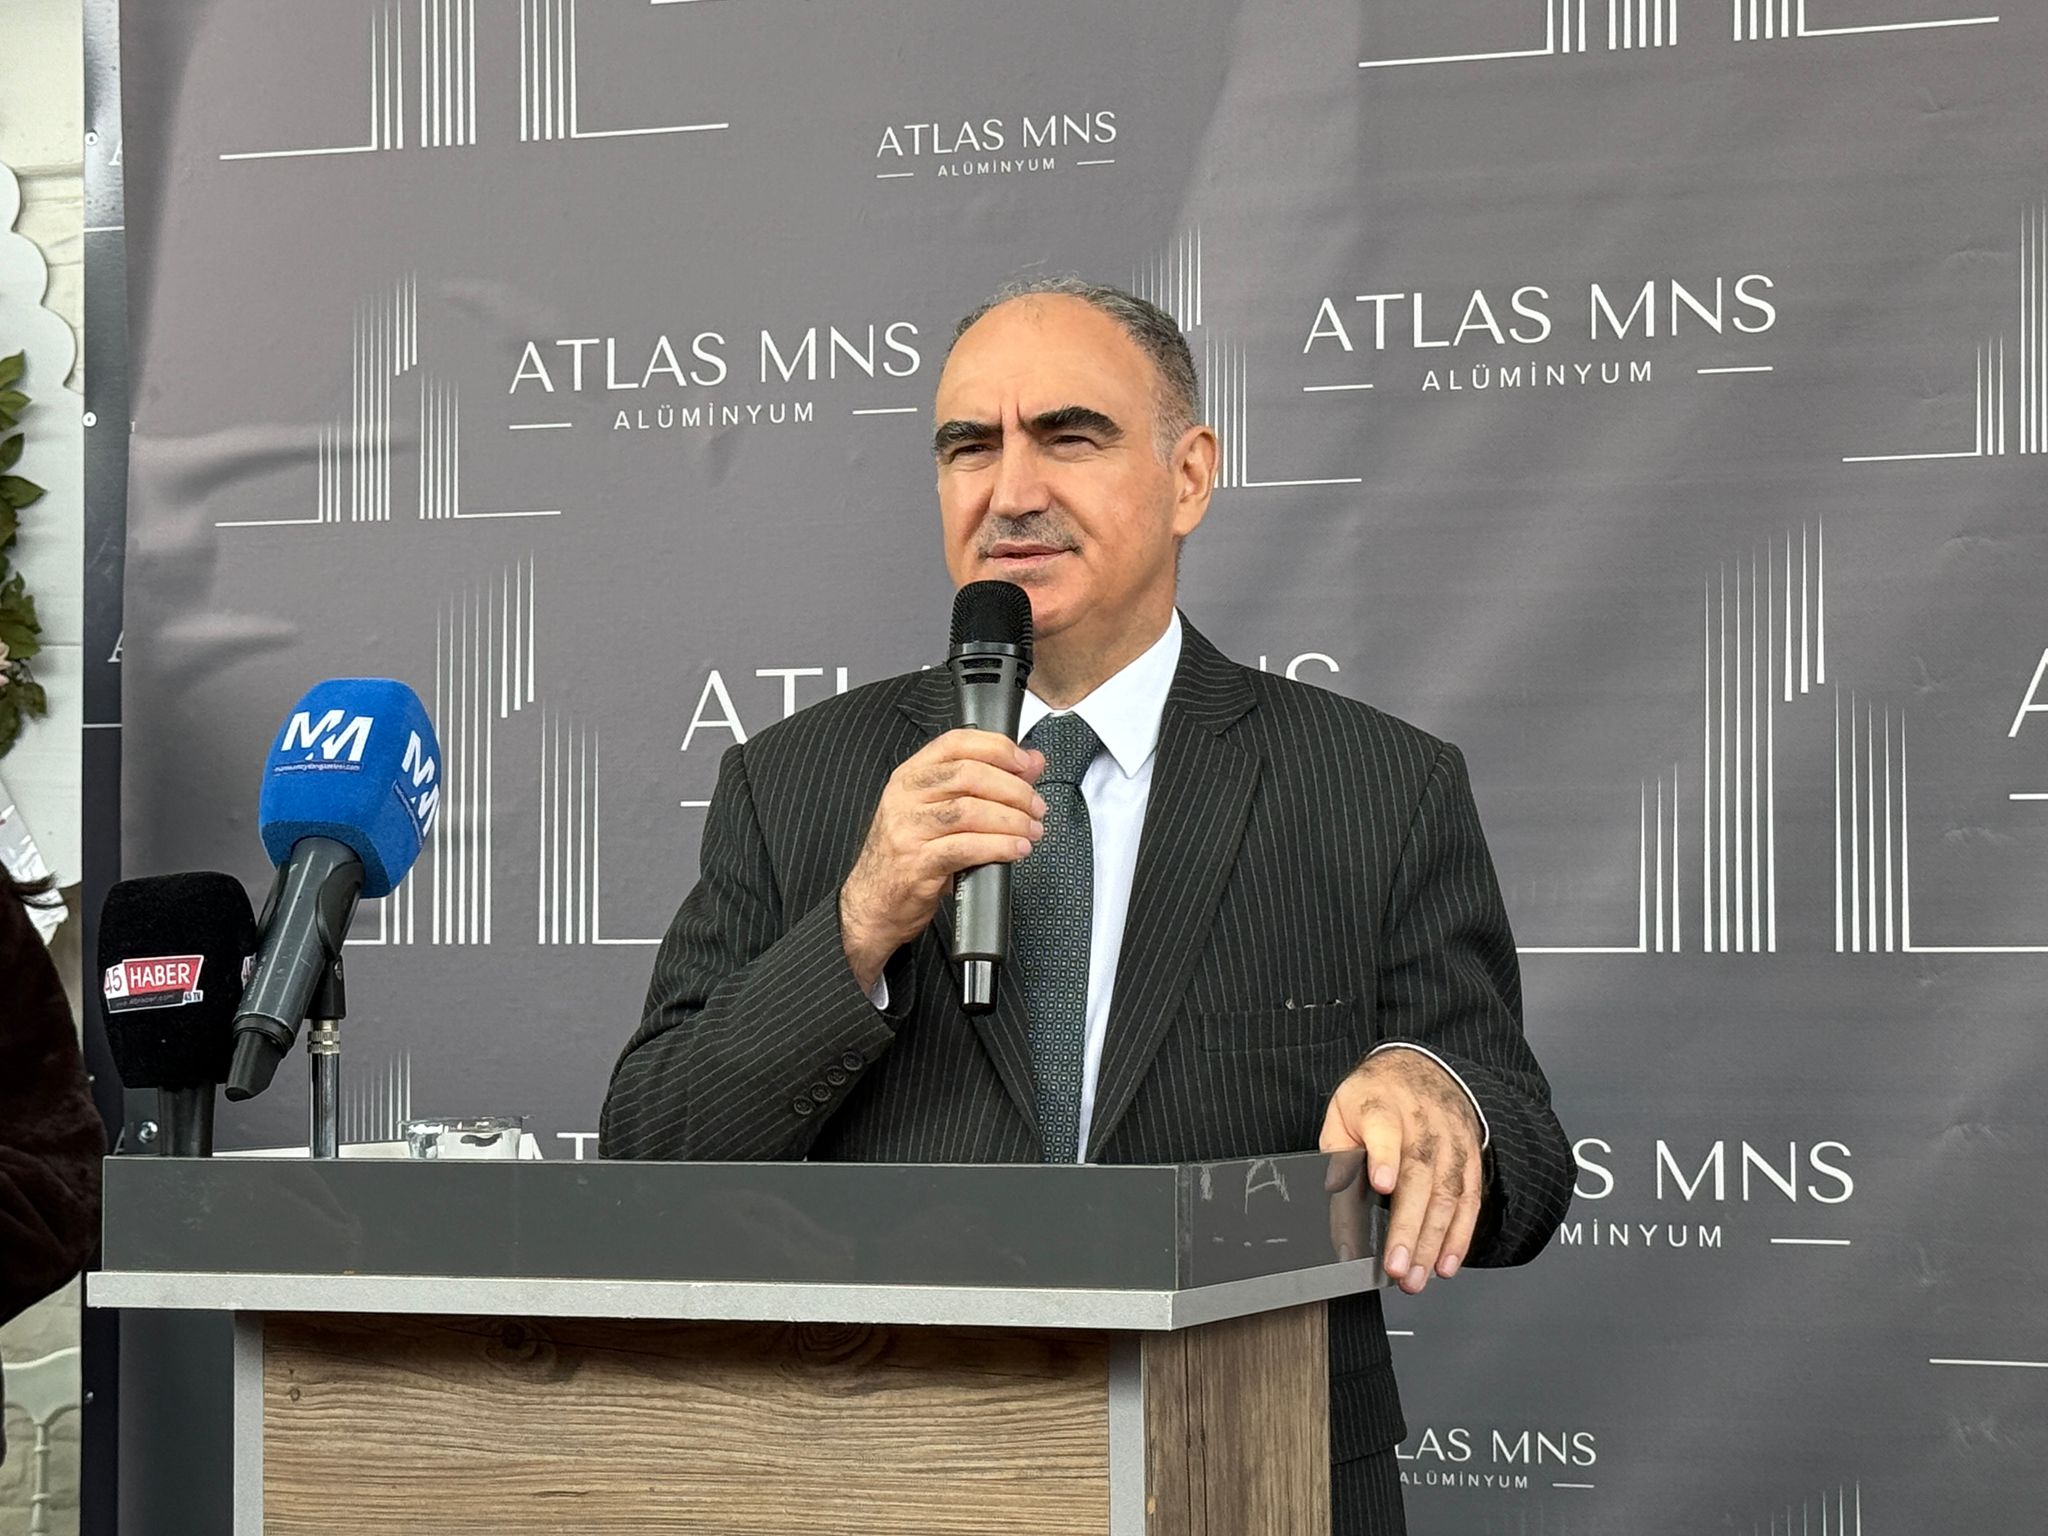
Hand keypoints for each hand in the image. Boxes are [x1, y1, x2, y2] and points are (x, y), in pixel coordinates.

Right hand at [840, 730, 1045, 991]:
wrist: (873, 904)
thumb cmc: (909, 854)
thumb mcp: (942, 812)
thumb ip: (987, 784)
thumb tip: (1034, 761)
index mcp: (910, 775)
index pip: (956, 742)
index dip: (998, 748)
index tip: (1027, 764)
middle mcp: (905, 796)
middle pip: (969, 774)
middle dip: (1014, 789)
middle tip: (1037, 807)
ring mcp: (908, 829)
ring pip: (970, 810)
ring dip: (1011, 819)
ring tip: (1032, 830)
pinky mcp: (917, 862)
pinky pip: (967, 847)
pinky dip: (1000, 846)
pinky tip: (1017, 849)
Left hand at [1319, 1050, 1483, 1294]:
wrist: (1419, 1070)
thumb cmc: (1373, 1099)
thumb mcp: (1342, 1114)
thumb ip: (1337, 1154)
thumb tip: (1333, 1192)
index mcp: (1382, 1108)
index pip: (1385, 1131)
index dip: (1384, 1157)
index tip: (1382, 1184)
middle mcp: (1423, 1125)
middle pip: (1419, 1176)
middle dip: (1408, 1227)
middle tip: (1396, 1268)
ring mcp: (1451, 1142)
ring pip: (1447, 1195)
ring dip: (1432, 1242)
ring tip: (1416, 1278)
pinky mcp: (1470, 1159)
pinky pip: (1469, 1201)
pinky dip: (1459, 1237)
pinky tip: (1445, 1264)